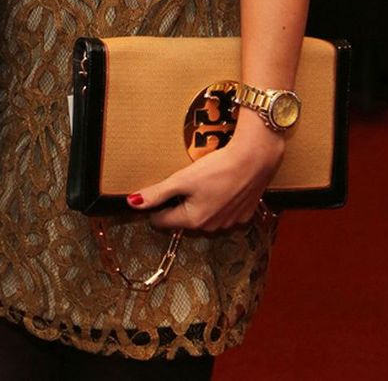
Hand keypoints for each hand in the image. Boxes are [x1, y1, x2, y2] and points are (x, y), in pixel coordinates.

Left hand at [128, 120, 284, 232]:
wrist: (254, 160)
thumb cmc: (218, 168)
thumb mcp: (182, 179)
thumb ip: (157, 193)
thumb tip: (132, 203)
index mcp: (193, 220)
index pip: (161, 222)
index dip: (155, 207)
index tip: (158, 192)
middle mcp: (211, 227)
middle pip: (183, 219)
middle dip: (179, 204)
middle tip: (183, 182)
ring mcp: (229, 223)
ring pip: (203, 217)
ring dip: (199, 203)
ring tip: (203, 182)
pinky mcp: (243, 215)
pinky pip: (223, 213)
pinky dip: (219, 202)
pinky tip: (221, 185)